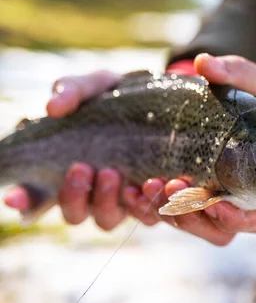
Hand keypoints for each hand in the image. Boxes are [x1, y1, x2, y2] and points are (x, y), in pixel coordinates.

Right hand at [3, 69, 255, 245]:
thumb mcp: (104, 83)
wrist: (190, 96)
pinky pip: (176, 216)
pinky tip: (173, 185)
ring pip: (131, 220)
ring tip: (141, 181)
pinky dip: (173, 207)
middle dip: (87, 199)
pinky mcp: (183, 198)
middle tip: (100, 170)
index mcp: (87, 172)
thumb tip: (53, 104)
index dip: (31, 202)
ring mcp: (147, 196)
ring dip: (131, 206)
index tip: (16, 197)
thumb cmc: (135, 93)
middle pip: (91, 217)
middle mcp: (114, 191)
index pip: (48, 198)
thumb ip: (76, 88)